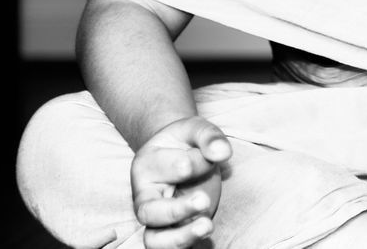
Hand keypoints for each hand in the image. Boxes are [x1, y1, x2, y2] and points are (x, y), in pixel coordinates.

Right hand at [130, 116, 232, 247]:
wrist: (183, 153)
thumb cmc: (186, 142)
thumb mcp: (197, 129)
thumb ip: (209, 137)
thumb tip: (222, 152)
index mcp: (146, 164)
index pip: (170, 167)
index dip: (196, 161)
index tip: (209, 155)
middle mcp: (143, 195)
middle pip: (148, 212)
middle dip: (177, 209)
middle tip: (203, 200)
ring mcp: (155, 217)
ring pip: (154, 239)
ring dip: (180, 237)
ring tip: (207, 225)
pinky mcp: (169, 231)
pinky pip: (168, 247)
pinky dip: (185, 243)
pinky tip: (206, 231)